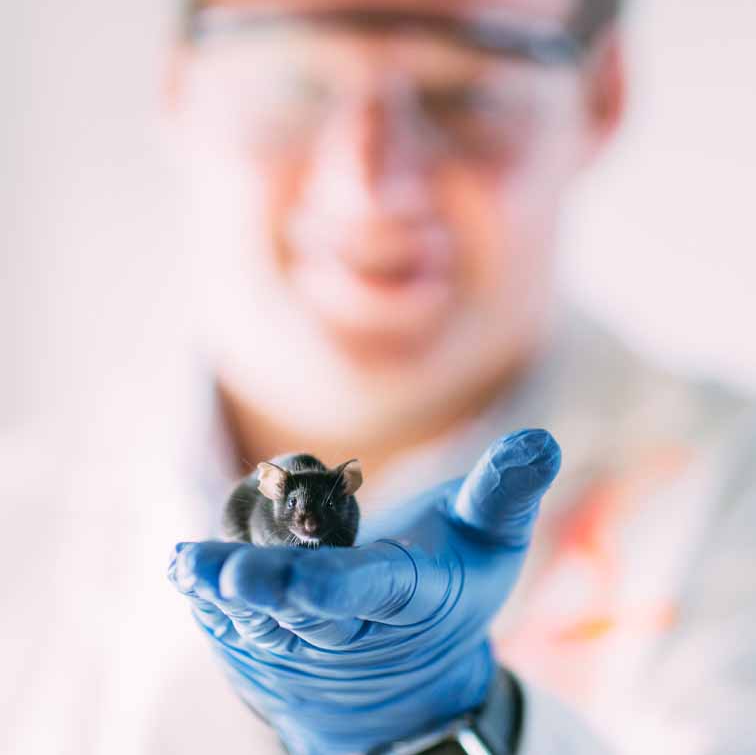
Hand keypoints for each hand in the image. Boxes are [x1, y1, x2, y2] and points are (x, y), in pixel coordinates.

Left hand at [168, 429, 560, 754]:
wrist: (407, 671)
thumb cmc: (451, 583)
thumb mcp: (489, 535)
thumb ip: (505, 489)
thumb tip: (542, 440)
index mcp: (408, 594)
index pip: (375, 590)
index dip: (341, 586)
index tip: (307, 581)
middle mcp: (354, 624)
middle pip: (308, 607)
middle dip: (272, 591)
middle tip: (231, 574)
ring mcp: (308, 636)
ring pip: (262, 618)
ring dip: (224, 596)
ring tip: (189, 568)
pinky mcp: (275, 636)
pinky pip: (237, 621)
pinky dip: (208, 600)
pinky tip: (182, 570)